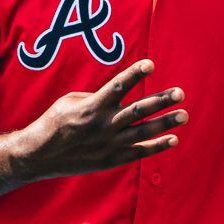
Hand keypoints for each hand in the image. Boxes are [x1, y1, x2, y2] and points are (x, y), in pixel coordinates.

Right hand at [11, 60, 187, 181]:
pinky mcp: (111, 160)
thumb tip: (118, 94)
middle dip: (160, 101)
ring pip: (143, 131)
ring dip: (165, 123)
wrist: (40, 155)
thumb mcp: (69, 101)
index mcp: (92, 106)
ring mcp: (109, 144)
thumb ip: (96, 96)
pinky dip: (157, 146)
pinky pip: (139, 152)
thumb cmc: (55, 122)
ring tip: (184, 115)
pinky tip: (173, 139)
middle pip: (138, 110)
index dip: (134, 74)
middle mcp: (103, 125)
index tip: (150, 64)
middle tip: (180, 93)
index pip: (118, 86)